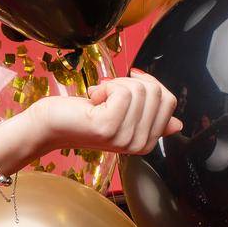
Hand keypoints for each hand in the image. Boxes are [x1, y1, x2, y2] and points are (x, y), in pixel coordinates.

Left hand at [30, 68, 182, 156]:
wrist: (49, 125)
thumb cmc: (82, 116)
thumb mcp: (121, 116)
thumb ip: (148, 119)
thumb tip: (177, 124)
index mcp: (147, 143)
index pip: (169, 101)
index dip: (147, 84)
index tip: (123, 86)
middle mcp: (138, 144)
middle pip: (157, 92)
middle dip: (130, 83)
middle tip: (107, 92)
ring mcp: (124, 137)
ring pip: (140, 89)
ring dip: (115, 84)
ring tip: (98, 97)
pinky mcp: (108, 126)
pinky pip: (122, 91)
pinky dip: (106, 86)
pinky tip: (92, 98)